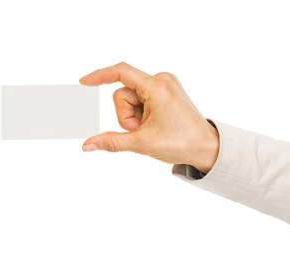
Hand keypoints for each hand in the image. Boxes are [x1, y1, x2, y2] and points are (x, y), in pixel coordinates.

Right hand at [80, 62, 218, 172]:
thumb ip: (112, 142)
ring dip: (134, 116)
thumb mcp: (142, 143)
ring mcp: (165, 85)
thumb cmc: (181, 143)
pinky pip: (141, 99)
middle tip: (142, 131)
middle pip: (124, 93)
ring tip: (150, 129)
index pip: (121, 72)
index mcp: (157, 87)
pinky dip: (141, 113)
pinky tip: (154, 124)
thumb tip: (87, 145)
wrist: (206, 147)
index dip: (99, 76)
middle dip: (126, 115)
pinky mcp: (166, 91)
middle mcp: (162, 80)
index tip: (84, 82)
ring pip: (131, 98)